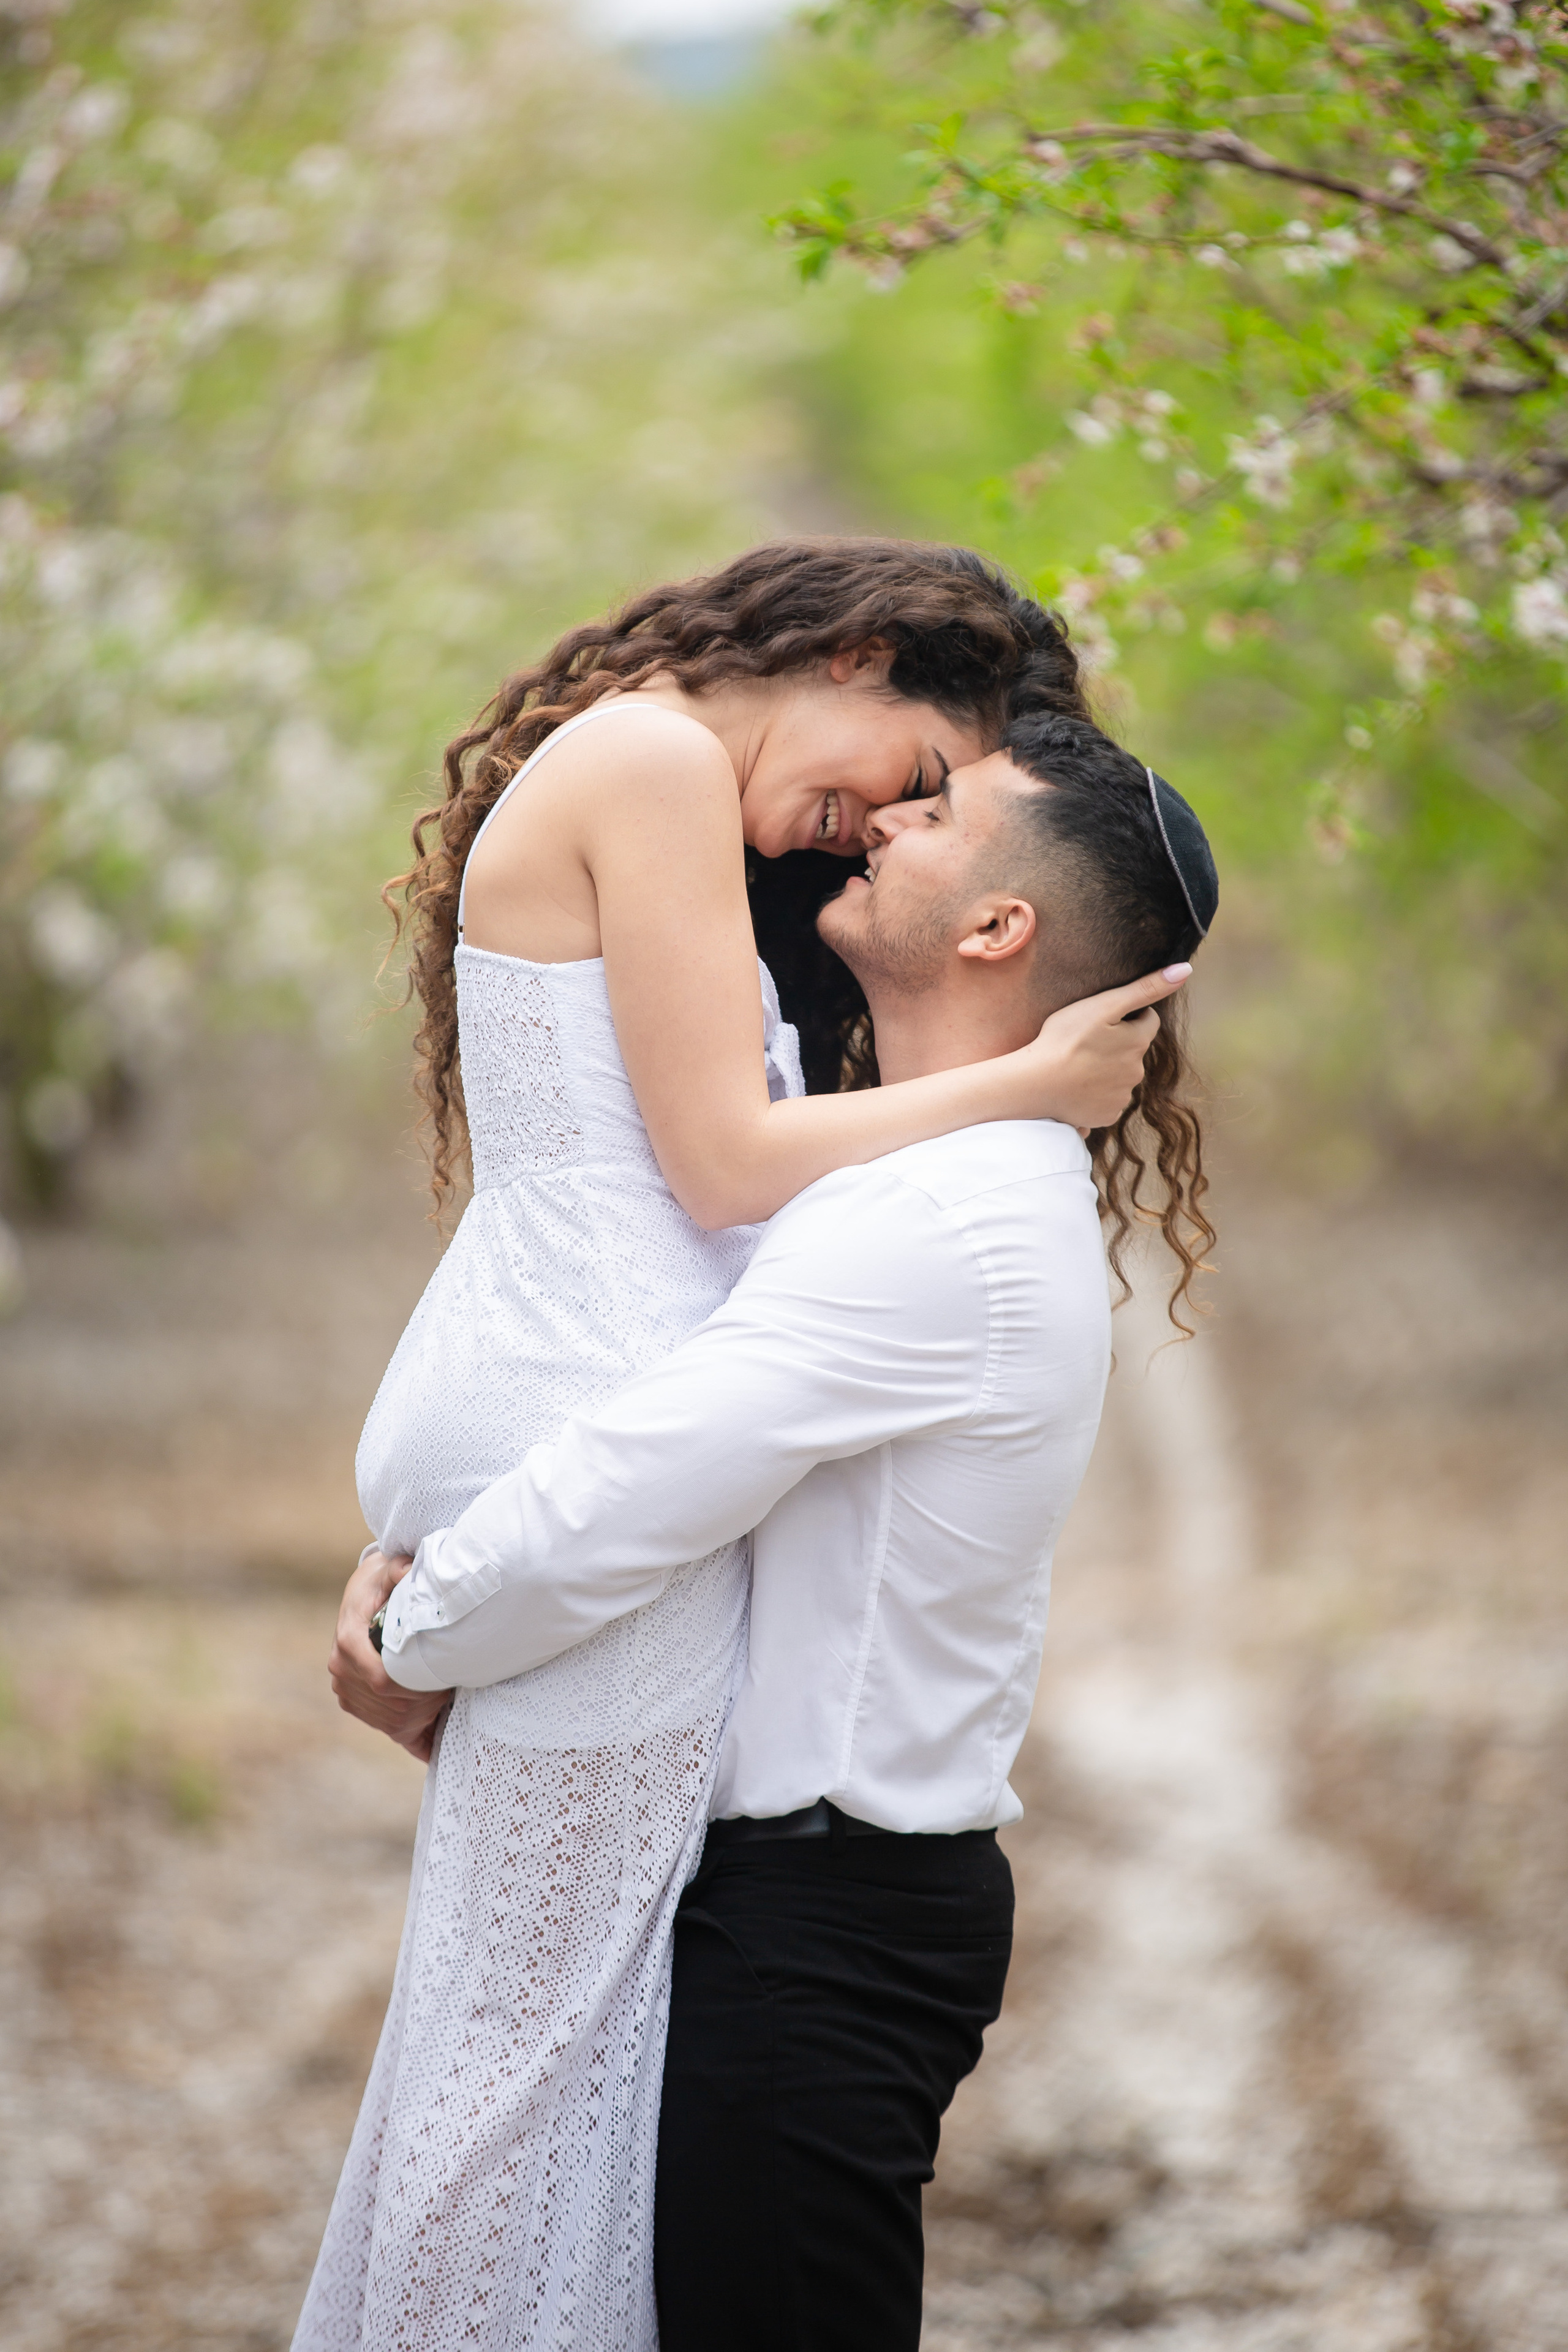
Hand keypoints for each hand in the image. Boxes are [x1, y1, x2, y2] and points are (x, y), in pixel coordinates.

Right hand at [329, 1546, 451, 1764]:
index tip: (443, 1680)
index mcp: (349, 1641)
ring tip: (445, 1697)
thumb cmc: (381, 1583)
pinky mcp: (352, 1701)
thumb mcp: (390, 1570)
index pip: (382, 1680)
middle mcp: (342, 1669)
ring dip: (423, 1717)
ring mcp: (345, 1689)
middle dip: (427, 1702)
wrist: (363, 1593)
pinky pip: (386, 1727)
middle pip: (391, 1706)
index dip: (416, 1687)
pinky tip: (434, 1721)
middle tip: (453, 1689)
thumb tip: (405, 1569)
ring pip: (391, 1722)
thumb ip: (398, 1570)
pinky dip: (413, 1728)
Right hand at [1028, 964, 1191, 1131]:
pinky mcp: (1105, 1116)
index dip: (1128, 1016)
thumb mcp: (1104, 1005)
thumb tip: (1185, 969)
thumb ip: (1145, 988)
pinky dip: (1096, 1093)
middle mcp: (1137, 1072)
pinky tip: (1076, 1086)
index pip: (1148, 1021)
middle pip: (1134, 1051)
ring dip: (1106, 1070)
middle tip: (1085, 1041)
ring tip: (1077, 1064)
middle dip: (1117, 1044)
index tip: (1104, 1018)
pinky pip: (1107, 1100)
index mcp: (1138, 1043)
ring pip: (1120, 1077)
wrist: (1036, 1084)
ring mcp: (1121, 1097)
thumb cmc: (1065, 1039)